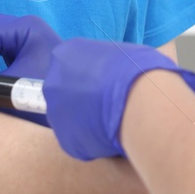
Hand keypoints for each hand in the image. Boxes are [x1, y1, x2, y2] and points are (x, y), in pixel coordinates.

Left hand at [44, 38, 194, 160]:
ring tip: (113, 120)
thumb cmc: (139, 71)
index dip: (89, 75)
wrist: (141, 101)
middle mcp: (53, 82)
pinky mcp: (66, 139)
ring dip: (86, 120)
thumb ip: (105, 64)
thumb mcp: (121, 54)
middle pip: (63, 92)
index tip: (103, 83)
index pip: (69, 64)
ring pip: (70, 118)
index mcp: (65, 54)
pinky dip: (92, 140)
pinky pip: (78, 140)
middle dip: (82, 99)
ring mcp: (56, 112)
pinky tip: (110, 135)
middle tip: (106, 103)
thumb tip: (112, 73)